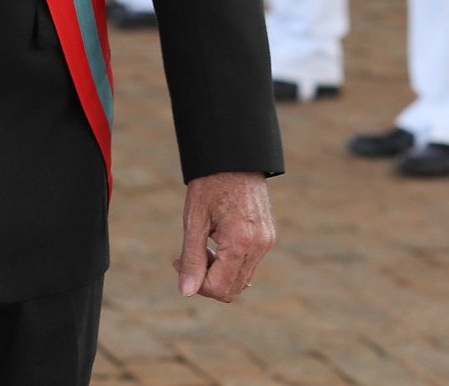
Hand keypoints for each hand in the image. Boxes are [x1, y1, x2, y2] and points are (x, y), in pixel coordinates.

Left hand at [175, 172, 274, 303]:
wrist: (235, 157)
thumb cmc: (210, 184)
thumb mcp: (194, 220)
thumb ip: (192, 258)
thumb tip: (186, 292)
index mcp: (241, 241)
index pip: (219, 288)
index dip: (196, 283)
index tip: (180, 260)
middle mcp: (260, 245)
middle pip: (232, 290)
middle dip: (207, 280)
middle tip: (191, 253)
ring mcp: (267, 242)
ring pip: (241, 280)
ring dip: (219, 272)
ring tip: (205, 244)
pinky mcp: (268, 237)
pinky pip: (248, 265)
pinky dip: (230, 262)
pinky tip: (218, 240)